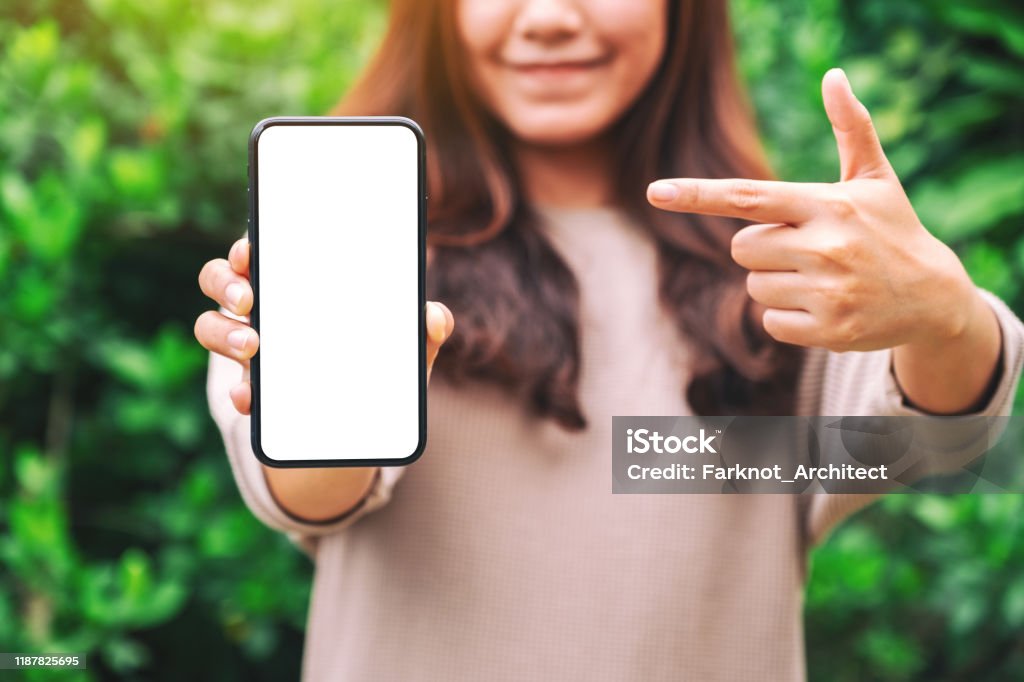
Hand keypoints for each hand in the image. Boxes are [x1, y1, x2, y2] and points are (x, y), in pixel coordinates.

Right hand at [194, 236, 454, 414]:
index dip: (246, 246)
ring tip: (251, 345)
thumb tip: (436, 317)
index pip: (259, 251)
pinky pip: (233, 389)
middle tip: (249, 298)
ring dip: (222, 332)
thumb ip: (424, 330)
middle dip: (226, 282)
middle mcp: (263, 308)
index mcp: (296, 283)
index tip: (251, 249)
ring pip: (210, 326)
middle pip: (220, 279)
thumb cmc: (379, 360)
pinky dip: (240, 393)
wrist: (364, 420)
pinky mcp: (253, 390)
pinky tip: (252, 400)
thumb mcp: (405, 345)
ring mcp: (250, 348)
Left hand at [646, 68, 976, 353]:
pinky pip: (770, 322)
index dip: (698, 194)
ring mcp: (828, 292)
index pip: (749, 196)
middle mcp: (825, 247)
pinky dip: (787, 316)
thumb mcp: (875, 178)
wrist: (935, 297)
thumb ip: (851, 128)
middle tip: (805, 249)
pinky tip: (823, 307)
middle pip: (741, 249)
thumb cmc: (892, 229)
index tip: (656, 192)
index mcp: (828, 205)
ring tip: (819, 278)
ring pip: (753, 287)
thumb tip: (834, 76)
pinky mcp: (829, 331)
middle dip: (763, 249)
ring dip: (774, 283)